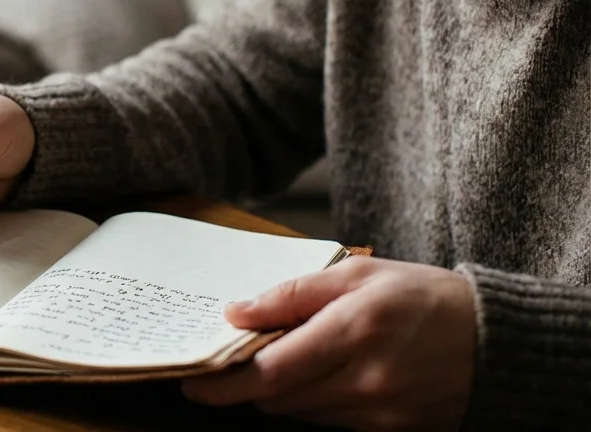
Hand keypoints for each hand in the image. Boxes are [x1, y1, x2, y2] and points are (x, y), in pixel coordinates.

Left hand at [181, 256, 476, 430]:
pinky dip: (314, 401)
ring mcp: (380, 414)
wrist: (496, 340)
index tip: (195, 382)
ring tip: (291, 358)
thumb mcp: (357, 274)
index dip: (225, 382)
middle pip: (278, 399)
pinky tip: (325, 374)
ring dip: (282, 391)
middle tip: (233, 361)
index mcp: (354, 331)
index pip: (270, 371)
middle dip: (249, 383)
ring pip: (300, 413)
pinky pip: (330, 423)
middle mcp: (366, 380)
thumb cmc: (422, 298)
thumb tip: (236, 312)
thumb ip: (293, 294)